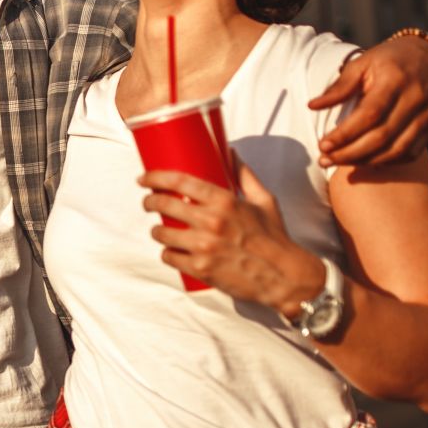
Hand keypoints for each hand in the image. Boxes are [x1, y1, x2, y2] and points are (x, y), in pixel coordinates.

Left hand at [141, 162, 322, 313]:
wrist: (284, 276)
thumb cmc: (274, 237)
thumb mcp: (264, 200)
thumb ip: (245, 175)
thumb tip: (230, 152)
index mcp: (225, 201)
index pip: (179, 181)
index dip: (155, 177)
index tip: (144, 178)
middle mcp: (211, 222)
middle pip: (164, 204)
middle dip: (149, 202)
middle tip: (148, 202)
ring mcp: (203, 247)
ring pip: (161, 233)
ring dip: (156, 230)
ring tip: (160, 229)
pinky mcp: (200, 268)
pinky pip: (169, 257)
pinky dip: (168, 253)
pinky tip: (171, 250)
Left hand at [310, 35, 427, 166]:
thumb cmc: (389, 60)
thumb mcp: (363, 63)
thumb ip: (339, 86)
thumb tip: (312, 106)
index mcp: (395, 80)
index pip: (369, 114)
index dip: (345, 134)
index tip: (323, 146)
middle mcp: (415, 100)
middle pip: (381, 137)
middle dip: (349, 153)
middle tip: (325, 159)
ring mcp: (427, 116)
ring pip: (396, 150)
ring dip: (364, 161)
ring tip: (339, 163)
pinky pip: (410, 154)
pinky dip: (386, 162)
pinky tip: (365, 161)